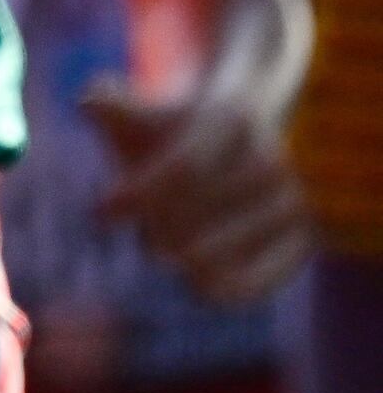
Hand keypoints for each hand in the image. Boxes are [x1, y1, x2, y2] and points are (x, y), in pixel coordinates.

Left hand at [82, 71, 316, 308]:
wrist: (233, 141)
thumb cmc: (169, 133)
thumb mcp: (139, 114)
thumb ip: (110, 105)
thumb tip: (88, 102)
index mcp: (229, 119)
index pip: (185, 166)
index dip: (141, 193)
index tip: (100, 211)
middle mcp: (270, 159)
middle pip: (201, 211)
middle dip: (158, 227)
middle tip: (143, 237)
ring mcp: (293, 200)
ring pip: (231, 245)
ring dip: (185, 256)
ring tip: (162, 250)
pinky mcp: (305, 239)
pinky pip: (271, 273)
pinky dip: (234, 288)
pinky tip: (200, 290)